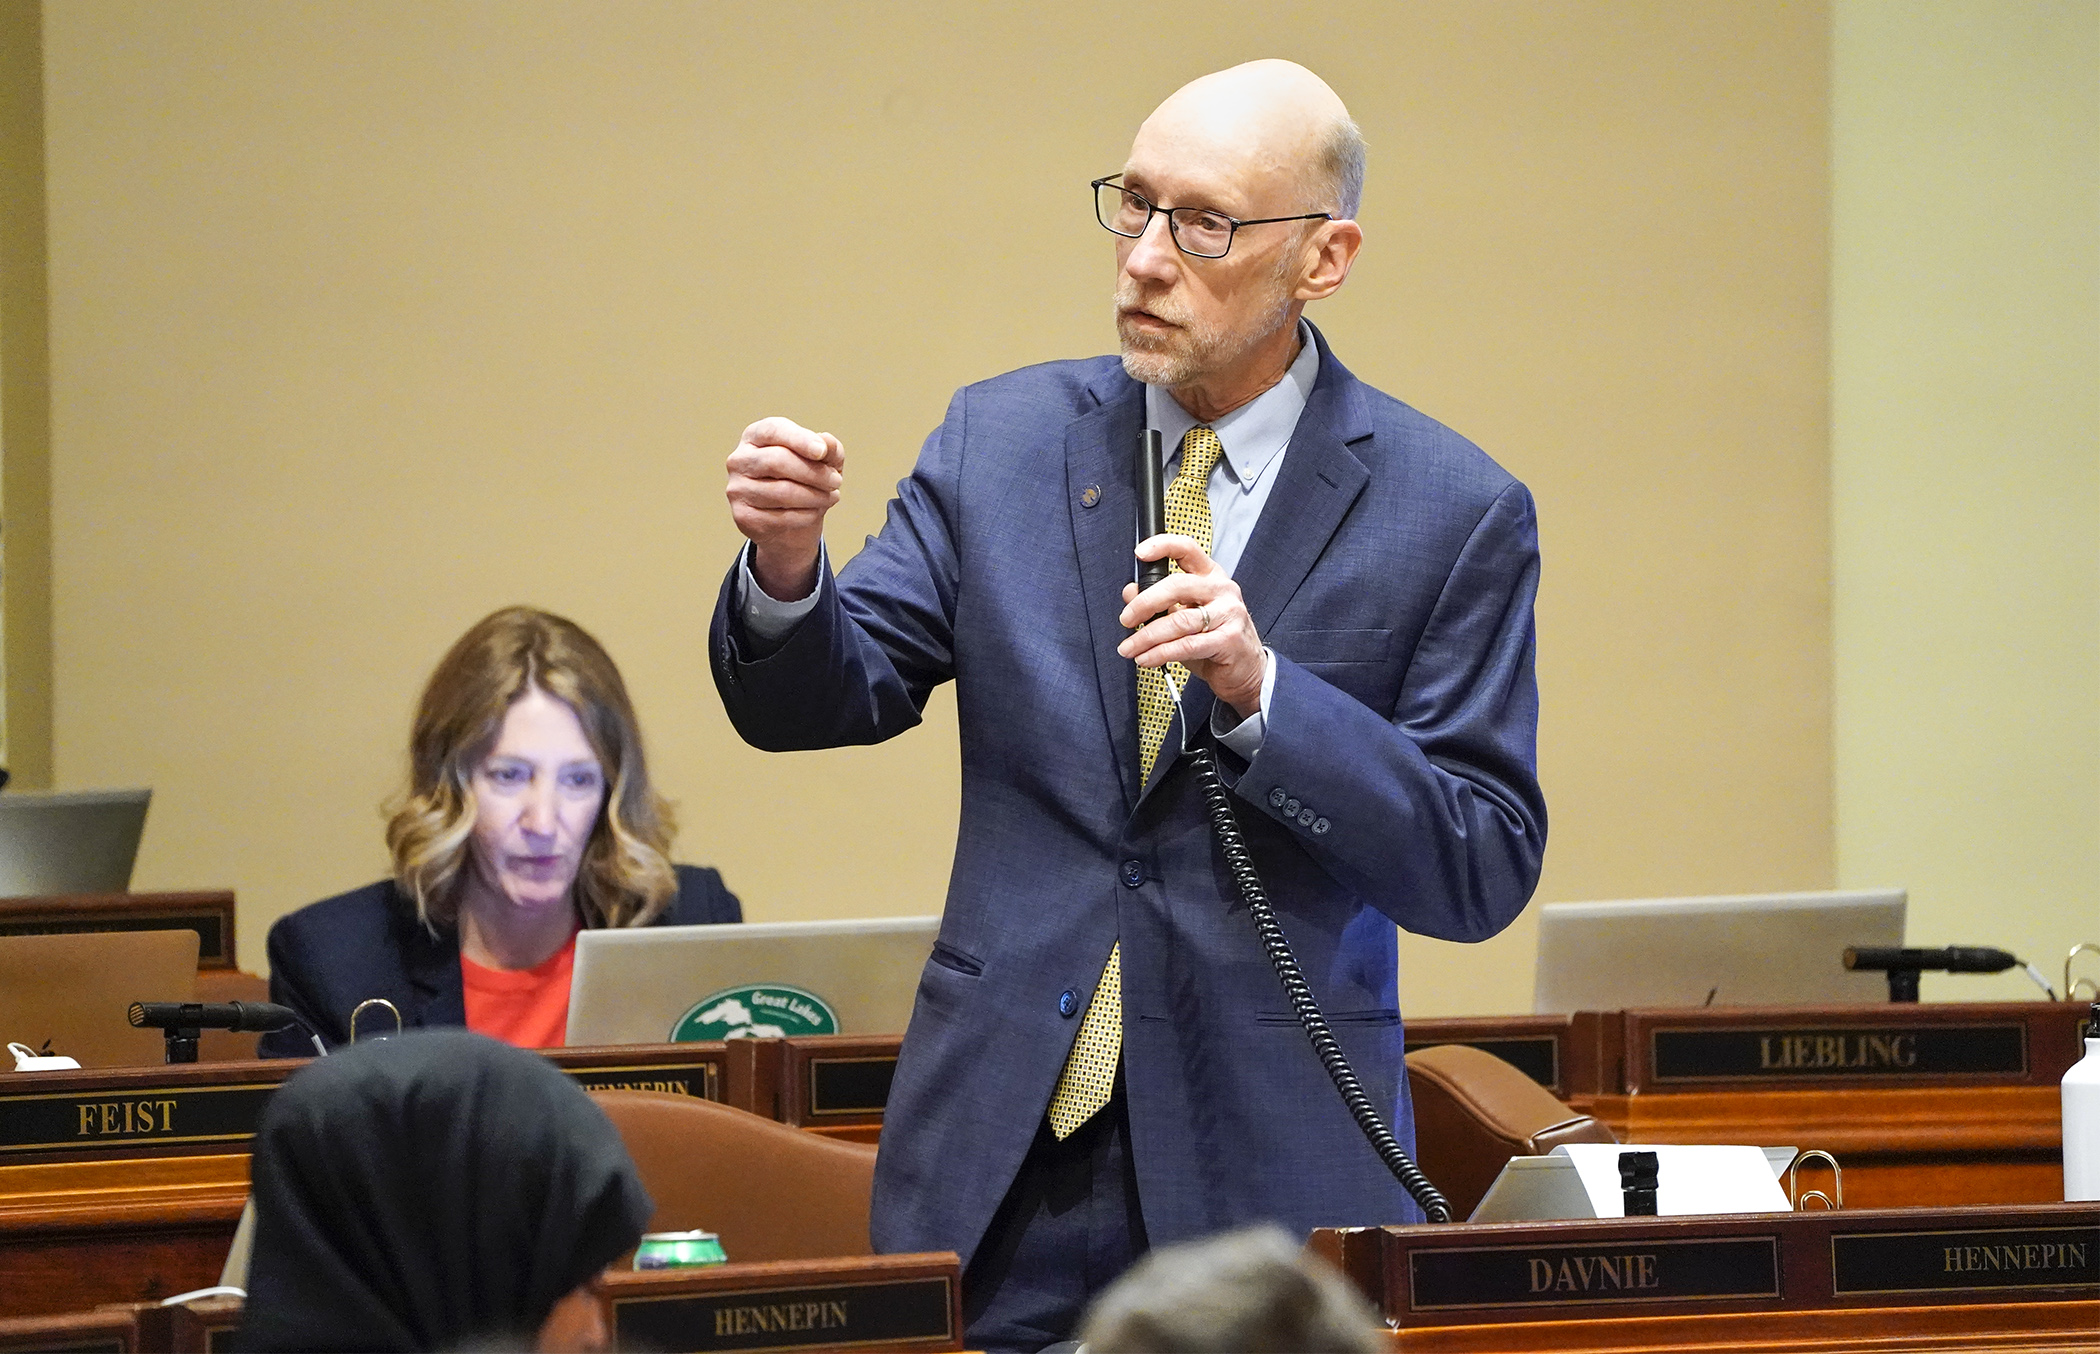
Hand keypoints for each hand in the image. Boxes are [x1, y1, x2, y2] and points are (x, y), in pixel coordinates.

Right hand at [725, 416, 844, 599]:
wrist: (788, 521)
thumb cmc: (803, 479)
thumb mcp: (821, 460)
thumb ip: (828, 448)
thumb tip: (827, 443)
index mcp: (755, 436)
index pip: (773, 430)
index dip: (799, 439)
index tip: (822, 451)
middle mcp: (739, 460)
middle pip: (777, 461)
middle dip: (814, 472)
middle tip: (836, 481)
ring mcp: (737, 488)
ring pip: (781, 492)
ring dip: (815, 496)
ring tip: (831, 496)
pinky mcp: (743, 516)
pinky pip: (780, 517)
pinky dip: (806, 515)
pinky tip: (815, 511)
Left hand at [1117, 534, 1264, 716]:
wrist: (1246, 669)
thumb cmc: (1215, 640)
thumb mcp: (1185, 615)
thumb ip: (1158, 603)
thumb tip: (1130, 592)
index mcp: (1211, 576)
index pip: (1187, 549)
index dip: (1162, 546)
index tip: (1140, 552)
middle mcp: (1222, 590)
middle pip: (1177, 585)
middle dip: (1144, 603)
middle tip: (1126, 619)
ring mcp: (1229, 613)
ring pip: (1179, 621)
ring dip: (1147, 636)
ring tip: (1130, 647)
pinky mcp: (1229, 640)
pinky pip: (1187, 646)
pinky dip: (1160, 653)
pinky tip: (1146, 658)